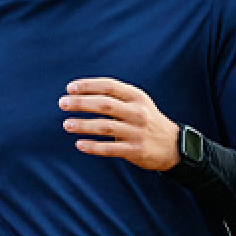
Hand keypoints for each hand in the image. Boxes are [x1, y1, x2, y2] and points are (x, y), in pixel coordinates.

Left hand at [59, 77, 180, 170]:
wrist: (173, 146)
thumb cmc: (147, 121)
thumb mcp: (138, 103)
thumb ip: (116, 97)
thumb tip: (81, 93)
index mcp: (136, 97)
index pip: (109, 86)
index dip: (88, 85)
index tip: (70, 88)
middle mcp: (137, 112)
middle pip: (104, 105)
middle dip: (81, 103)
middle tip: (62, 103)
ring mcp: (136, 132)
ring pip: (104, 127)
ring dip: (83, 125)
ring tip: (66, 124)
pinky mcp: (135, 150)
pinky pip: (110, 149)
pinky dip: (93, 147)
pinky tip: (79, 144)